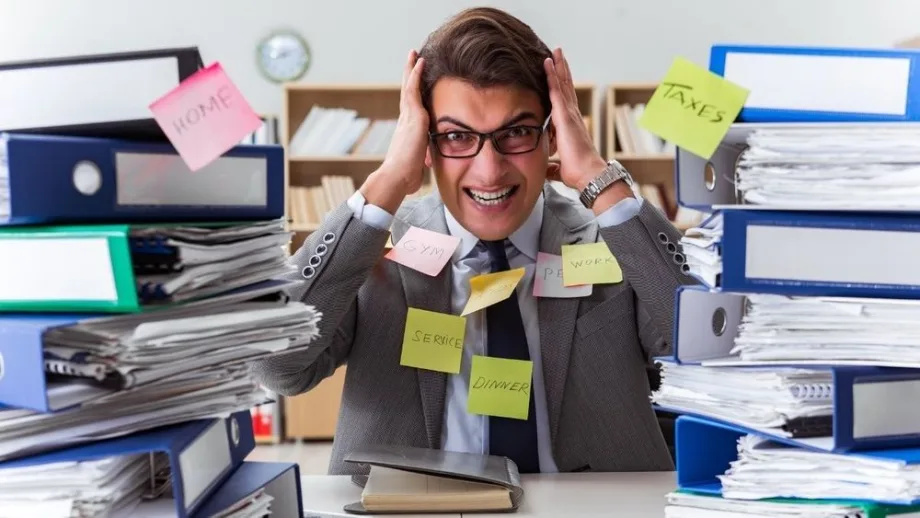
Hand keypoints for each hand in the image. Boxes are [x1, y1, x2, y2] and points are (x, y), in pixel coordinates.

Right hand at [361, 50, 429, 213]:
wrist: (397, 177)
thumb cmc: (405, 176)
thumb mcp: (418, 164)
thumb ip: (422, 159)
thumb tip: (424, 165)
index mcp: (407, 130)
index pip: (411, 106)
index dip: (412, 92)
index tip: (414, 80)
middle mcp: (405, 120)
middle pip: (407, 92)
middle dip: (409, 76)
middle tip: (412, 58)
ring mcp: (408, 117)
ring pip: (408, 87)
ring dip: (411, 70)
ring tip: (414, 54)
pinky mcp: (413, 116)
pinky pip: (413, 90)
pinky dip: (416, 75)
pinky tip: (420, 62)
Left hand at [543, 48, 607, 191]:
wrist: (588, 175)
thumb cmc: (578, 173)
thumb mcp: (559, 168)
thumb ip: (553, 165)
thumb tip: (547, 168)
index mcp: (571, 127)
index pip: (565, 102)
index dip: (561, 87)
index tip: (558, 74)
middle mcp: (573, 117)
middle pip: (566, 88)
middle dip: (563, 70)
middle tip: (559, 54)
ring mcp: (570, 115)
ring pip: (563, 85)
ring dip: (559, 67)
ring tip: (555, 52)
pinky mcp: (565, 117)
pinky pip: (557, 91)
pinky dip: (552, 77)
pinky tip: (548, 64)